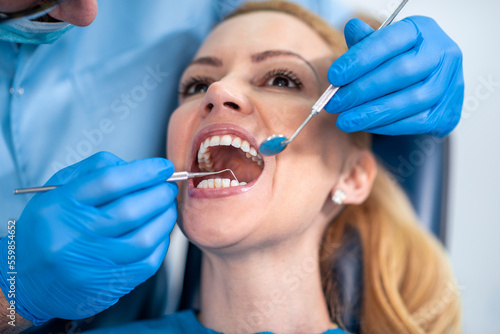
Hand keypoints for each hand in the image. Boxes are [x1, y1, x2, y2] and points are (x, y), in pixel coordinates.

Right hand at [0, 152, 177, 324]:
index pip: (110, 181)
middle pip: (130, 210)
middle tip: (168, 187)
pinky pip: (146, 263)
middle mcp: (73, 236)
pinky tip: (160, 231)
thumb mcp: (59, 190)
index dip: (145, 171)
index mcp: (60, 206)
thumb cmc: (49, 228)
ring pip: (143, 238)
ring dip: (165, 218)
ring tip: (168, 207)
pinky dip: (161, 243)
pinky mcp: (104, 286)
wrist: (25, 279)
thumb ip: (94, 170)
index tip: (164, 167)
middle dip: (159, 194)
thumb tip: (135, 167)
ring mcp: (90, 265)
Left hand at [326, 16, 463, 136]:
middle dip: (362, 90)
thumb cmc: (396, 64)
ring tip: (345, 120)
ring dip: (373, 113)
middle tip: (335, 103)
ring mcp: (451, 82)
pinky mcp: (449, 111)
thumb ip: (365, 42)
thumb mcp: (379, 49)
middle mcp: (443, 52)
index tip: (334, 77)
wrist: (423, 90)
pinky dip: (388, 125)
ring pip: (411, 100)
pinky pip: (416, 121)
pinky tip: (366, 125)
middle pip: (401, 72)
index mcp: (422, 29)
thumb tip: (352, 27)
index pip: (390, 41)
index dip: (360, 59)